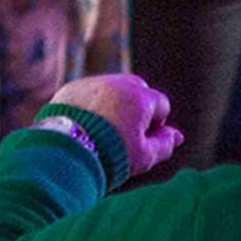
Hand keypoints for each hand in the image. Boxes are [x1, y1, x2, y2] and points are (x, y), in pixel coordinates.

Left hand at [48, 72, 183, 176]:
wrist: (64, 152)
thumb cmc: (110, 155)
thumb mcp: (145, 156)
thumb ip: (164, 143)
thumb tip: (176, 135)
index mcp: (139, 97)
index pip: (161, 104)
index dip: (157, 124)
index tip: (143, 139)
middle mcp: (115, 84)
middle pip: (138, 88)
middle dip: (139, 107)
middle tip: (128, 131)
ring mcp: (90, 84)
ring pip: (112, 88)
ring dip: (115, 103)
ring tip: (107, 129)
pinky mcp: (69, 89)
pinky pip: (88, 92)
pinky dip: (93, 104)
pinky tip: (87, 124)